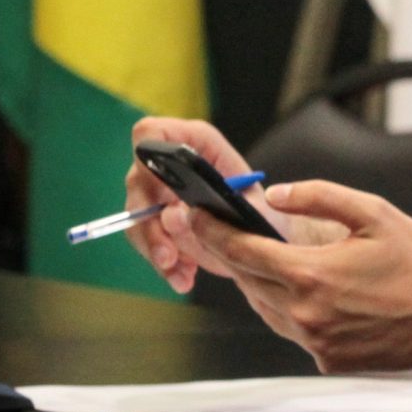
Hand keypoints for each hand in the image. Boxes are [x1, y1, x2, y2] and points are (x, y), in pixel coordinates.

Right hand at [123, 117, 325, 290]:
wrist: (273, 237)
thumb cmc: (268, 213)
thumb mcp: (257, 210)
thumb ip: (217, 211)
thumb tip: (173, 214)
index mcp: (198, 144)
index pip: (153, 134)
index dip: (146, 158)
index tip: (160, 194)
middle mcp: (172, 165)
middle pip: (139, 183)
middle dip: (150, 224)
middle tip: (169, 256)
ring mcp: (161, 193)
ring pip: (138, 218)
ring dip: (155, 249)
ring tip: (181, 273)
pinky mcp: (159, 221)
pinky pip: (147, 241)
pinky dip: (164, 264)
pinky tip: (184, 278)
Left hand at [168, 179, 411, 371]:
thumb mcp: (374, 214)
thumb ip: (320, 197)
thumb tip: (277, 196)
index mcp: (311, 274)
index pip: (241, 251)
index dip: (211, 231)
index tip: (195, 215)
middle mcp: (305, 312)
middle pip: (246, 281)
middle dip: (235, 255)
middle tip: (231, 235)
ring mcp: (315, 340)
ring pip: (264, 309)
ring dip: (260, 285)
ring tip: (273, 264)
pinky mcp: (327, 359)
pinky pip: (290, 331)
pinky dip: (288, 311)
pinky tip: (308, 296)